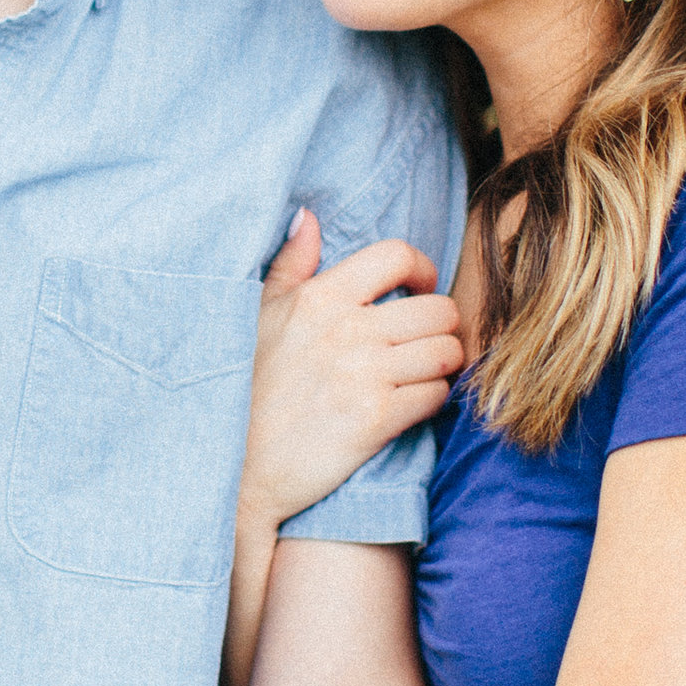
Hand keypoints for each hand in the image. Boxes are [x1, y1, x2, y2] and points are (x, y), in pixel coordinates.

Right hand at [241, 217, 463, 535]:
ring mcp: (364, 376)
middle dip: (442, 324)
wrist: (239, 468)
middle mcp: (347, 330)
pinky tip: (410, 403)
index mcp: (319, 298)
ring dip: (442, 364)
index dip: (422, 268)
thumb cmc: (246, 388)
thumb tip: (307, 217)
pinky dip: (432, 400)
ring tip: (422, 372)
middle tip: (426, 339)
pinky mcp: (377, 420)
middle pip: (438, 308)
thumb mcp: (259, 315)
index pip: (397, 256)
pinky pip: (437, 396)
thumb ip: (290, 264)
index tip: (419, 289)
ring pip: (446, 353)